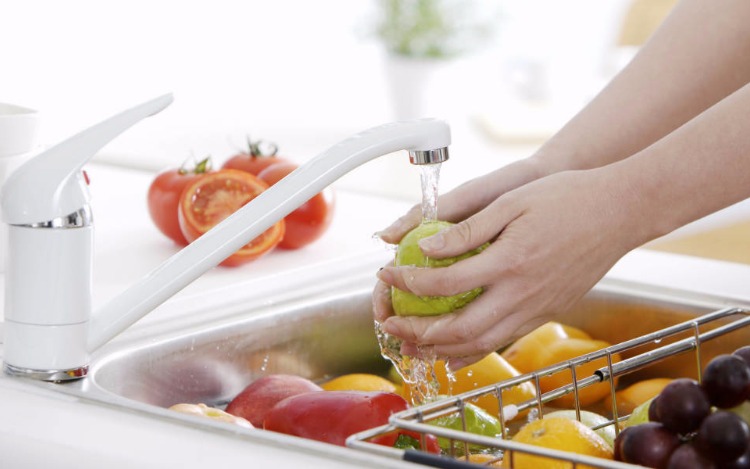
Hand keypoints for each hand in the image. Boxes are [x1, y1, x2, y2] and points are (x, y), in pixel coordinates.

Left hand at [375, 166, 643, 368]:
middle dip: (417, 332)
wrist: (621, 212)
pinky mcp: (548, 312)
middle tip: (389, 325)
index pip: (445, 284)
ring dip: (441, 350)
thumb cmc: (566, 198)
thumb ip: (467, 230)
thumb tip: (425, 248)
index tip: (387, 275)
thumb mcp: (511, 202)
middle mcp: (523, 293)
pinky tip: (456, 353)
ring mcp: (538, 308)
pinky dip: (475, 351)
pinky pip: (505, 341)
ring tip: (411, 347)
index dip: (409, 283)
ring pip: (482, 344)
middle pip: (459, 330)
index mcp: (509, 262)